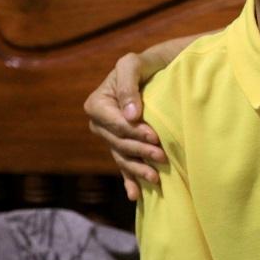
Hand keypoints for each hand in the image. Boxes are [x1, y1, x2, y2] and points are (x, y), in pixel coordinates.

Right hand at [84, 50, 168, 200]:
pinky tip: (135, 195)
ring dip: (138, 169)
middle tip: (162, 157)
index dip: (133, 131)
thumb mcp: (132, 64)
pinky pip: (123, 165)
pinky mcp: (120, 146)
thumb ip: (128, 85)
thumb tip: (131, 114)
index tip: (154, 135)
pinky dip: (129, 180)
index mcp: (97, 104)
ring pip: (122, 157)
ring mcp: (109, 137)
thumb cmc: (142, 65)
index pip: (115, 123)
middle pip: (119, 142)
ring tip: (155, 178)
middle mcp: (98, 124)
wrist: (151, 73)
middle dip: (140, 151)